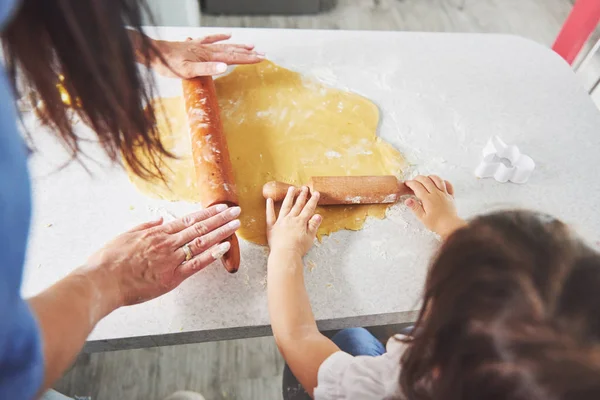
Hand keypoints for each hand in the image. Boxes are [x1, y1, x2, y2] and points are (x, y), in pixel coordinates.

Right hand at [84, 204, 240, 305]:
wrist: (102, 281)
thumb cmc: (109, 261)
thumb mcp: (125, 236)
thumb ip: (145, 227)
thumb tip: (160, 219)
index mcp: (158, 233)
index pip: (189, 220)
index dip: (208, 213)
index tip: (221, 207)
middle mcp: (168, 243)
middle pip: (199, 227)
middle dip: (220, 219)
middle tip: (236, 211)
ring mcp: (171, 259)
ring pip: (201, 242)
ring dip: (220, 232)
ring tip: (235, 225)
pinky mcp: (172, 277)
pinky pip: (196, 264)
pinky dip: (211, 255)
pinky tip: (224, 248)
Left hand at [153, 33, 263, 77]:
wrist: (153, 53)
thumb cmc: (168, 65)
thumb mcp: (187, 71)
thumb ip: (207, 69)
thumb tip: (225, 67)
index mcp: (208, 57)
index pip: (232, 58)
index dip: (247, 59)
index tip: (261, 59)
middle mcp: (206, 49)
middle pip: (231, 51)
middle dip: (247, 54)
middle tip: (262, 54)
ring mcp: (200, 46)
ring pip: (224, 46)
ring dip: (238, 46)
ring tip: (251, 46)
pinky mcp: (193, 44)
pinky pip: (210, 39)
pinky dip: (220, 37)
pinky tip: (227, 35)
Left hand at [266, 186, 321, 257]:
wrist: (285, 254)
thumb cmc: (298, 248)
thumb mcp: (310, 237)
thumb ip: (313, 225)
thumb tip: (318, 215)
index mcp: (301, 222)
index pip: (308, 209)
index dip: (313, 200)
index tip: (315, 193)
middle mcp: (291, 219)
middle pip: (297, 205)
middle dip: (302, 196)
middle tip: (304, 188)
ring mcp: (280, 222)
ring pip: (285, 206)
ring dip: (289, 197)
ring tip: (291, 189)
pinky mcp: (271, 227)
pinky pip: (269, 215)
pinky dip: (269, 207)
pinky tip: (269, 199)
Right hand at [405, 175, 464, 238]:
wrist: (450, 226)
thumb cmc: (436, 223)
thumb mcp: (422, 218)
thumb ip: (415, 208)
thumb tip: (408, 200)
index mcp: (428, 199)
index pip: (417, 186)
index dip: (410, 183)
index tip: (407, 183)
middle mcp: (436, 194)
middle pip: (426, 180)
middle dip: (418, 178)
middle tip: (414, 181)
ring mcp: (444, 193)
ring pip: (437, 179)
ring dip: (430, 177)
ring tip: (425, 179)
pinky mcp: (450, 196)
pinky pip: (448, 184)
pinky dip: (443, 181)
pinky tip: (439, 183)